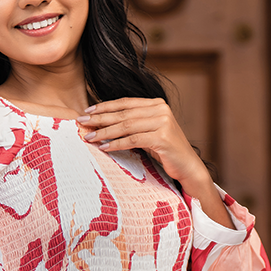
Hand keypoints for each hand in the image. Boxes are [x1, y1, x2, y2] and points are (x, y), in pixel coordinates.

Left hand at [76, 99, 231, 225]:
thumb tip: (104, 122)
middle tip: (81, 122)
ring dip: (105, 132)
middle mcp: (161, 110)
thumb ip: (133, 124)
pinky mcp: (163, 138)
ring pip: (126, 126)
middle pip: (123, 113)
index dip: (105, 106)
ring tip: (88, 137)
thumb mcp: (149, 132)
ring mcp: (163, 123)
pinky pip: (133, 140)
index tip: (87, 111)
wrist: (188, 167)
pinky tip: (104, 147)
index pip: (125, 103)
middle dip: (100, 118)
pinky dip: (116, 144)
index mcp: (157, 104)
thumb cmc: (166, 151)